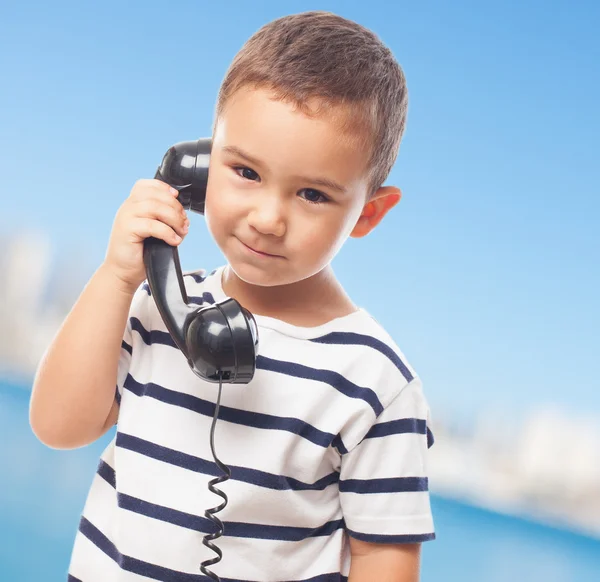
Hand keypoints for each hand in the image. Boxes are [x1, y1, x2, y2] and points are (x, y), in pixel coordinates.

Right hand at [103, 179, 189, 293]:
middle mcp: (128, 207)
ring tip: (181, 231)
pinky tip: (174, 240)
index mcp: (133, 204)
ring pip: (154, 207)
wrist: (124, 272)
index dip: (164, 188)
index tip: (177, 198)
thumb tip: (184, 217)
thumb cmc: (141, 253)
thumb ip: (166, 220)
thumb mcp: (155, 232)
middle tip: (184, 223)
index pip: (146, 185)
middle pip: (155, 195)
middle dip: (175, 207)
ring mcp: (125, 217)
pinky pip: (151, 225)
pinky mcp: (126, 230)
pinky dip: (167, 232)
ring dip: (173, 218)